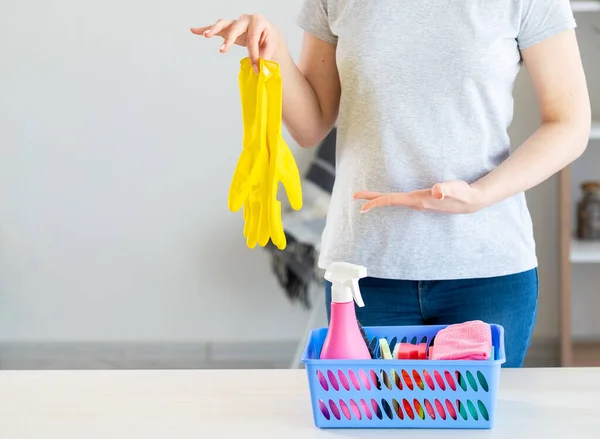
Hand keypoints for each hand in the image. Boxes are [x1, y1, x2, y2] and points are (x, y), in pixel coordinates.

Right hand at [190, 14, 281, 73]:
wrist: (266, 32)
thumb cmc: (268, 38)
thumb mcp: (271, 46)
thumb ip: (265, 55)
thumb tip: (259, 65)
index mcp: (258, 21)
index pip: (252, 39)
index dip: (253, 54)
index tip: (255, 68)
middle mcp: (245, 19)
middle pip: (235, 28)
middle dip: (229, 40)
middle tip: (222, 51)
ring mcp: (235, 22)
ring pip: (223, 24)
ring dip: (213, 29)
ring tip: (206, 36)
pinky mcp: (228, 27)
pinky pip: (215, 28)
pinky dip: (204, 29)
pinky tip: (194, 30)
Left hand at [354, 180, 486, 213]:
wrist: (471, 201)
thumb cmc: (462, 193)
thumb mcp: (455, 189)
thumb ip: (446, 189)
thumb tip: (437, 191)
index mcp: (418, 200)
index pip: (392, 200)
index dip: (377, 202)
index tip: (361, 206)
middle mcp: (415, 203)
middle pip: (389, 201)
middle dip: (371, 199)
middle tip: (354, 197)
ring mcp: (418, 203)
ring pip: (394, 201)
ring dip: (379, 199)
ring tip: (365, 198)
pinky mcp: (422, 200)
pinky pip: (400, 200)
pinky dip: (389, 198)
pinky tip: (387, 197)